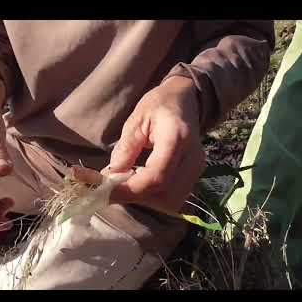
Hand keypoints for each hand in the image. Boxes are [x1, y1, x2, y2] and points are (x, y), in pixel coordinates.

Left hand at [105, 76, 205, 213]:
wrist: (185, 100)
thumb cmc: (159, 105)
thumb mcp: (136, 120)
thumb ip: (125, 149)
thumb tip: (110, 178)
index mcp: (177, 138)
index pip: (156, 176)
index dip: (129, 189)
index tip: (104, 190)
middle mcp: (192, 158)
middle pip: (165, 195)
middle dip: (134, 195)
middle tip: (111, 187)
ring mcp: (197, 170)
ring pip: (170, 202)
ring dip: (143, 198)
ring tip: (125, 182)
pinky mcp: (194, 177)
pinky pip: (172, 198)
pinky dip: (152, 196)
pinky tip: (138, 181)